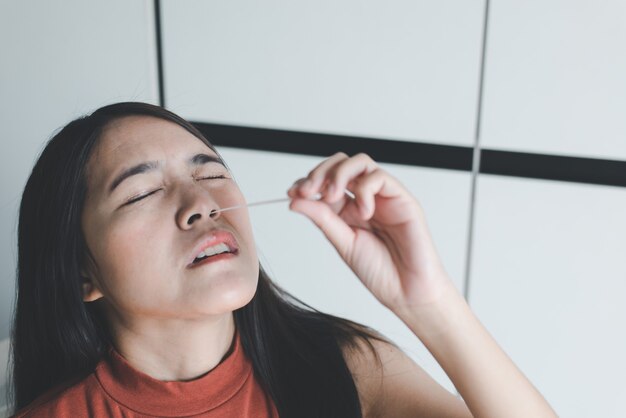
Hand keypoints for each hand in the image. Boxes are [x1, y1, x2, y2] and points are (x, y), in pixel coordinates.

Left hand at [287, 152, 458, 318]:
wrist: (408, 291)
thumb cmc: (380, 272)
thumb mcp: (342, 242)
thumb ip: (322, 218)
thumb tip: (294, 199)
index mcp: (347, 210)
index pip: (325, 182)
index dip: (307, 183)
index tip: (293, 193)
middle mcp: (364, 199)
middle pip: (340, 164)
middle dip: (320, 172)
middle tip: (308, 190)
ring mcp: (383, 196)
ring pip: (359, 163)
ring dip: (339, 174)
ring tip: (333, 197)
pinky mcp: (401, 197)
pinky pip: (379, 177)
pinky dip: (364, 190)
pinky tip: (364, 212)